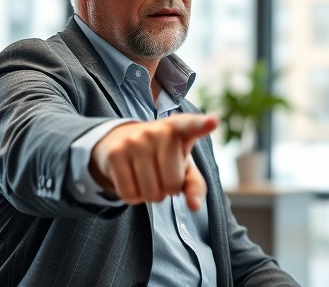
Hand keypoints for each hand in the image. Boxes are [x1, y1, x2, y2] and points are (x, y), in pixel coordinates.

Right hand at [89, 113, 217, 210]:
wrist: (122, 140)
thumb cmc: (162, 156)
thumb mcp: (182, 166)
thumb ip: (195, 185)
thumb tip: (195, 206)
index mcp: (179, 128)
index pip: (192, 126)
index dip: (202, 124)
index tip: (213, 122)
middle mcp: (157, 130)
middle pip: (171, 184)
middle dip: (167, 190)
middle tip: (160, 175)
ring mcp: (134, 140)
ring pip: (150, 192)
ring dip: (149, 195)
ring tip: (146, 176)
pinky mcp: (115, 153)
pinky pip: (129, 194)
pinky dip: (133, 197)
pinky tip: (132, 180)